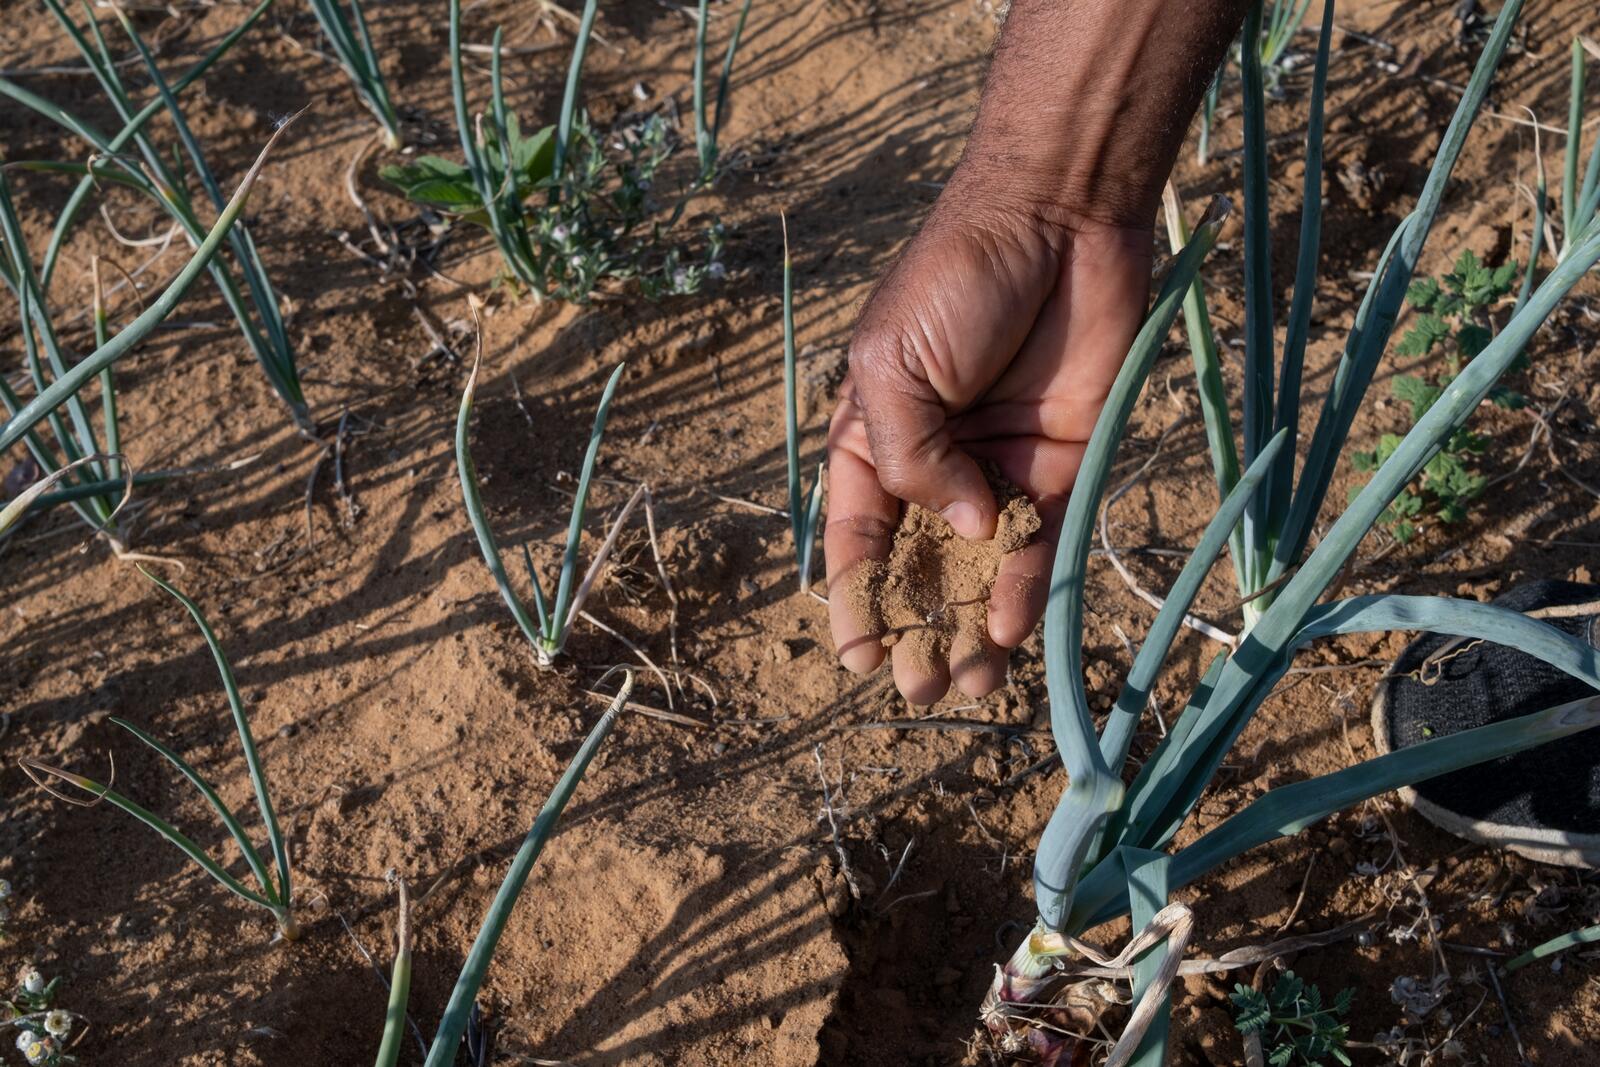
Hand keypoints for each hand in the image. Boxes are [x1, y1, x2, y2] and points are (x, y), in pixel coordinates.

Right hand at [825, 182, 1152, 703]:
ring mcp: (1000, 468)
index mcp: (875, 438)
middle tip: (919, 689)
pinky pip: (1043, 537)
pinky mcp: (1063, 463)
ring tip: (968, 684)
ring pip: (984, 568)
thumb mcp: (892, 366)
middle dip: (918, 628)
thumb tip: (963, 531)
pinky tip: (1010, 625)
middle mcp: (938, 464)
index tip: (857, 655)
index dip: (855, 598)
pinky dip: (1028, 582)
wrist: (1054, 219)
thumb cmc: (952, 280)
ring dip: (973, 625)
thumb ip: (909, 459)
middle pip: (922, 566)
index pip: (858, 537)